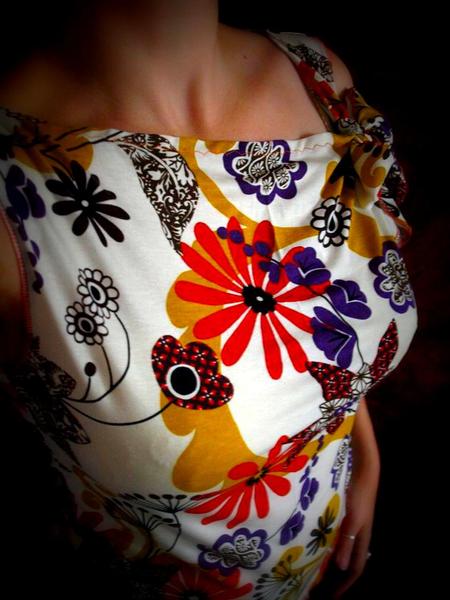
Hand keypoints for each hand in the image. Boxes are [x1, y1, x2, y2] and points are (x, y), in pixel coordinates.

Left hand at [329, 459, 378, 598]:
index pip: (354, 570)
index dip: (344, 585)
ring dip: (330, 565)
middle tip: (317, 591)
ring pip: (341, 553)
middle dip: (335, 580)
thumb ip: (346, 542)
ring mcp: (352, 528)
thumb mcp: (351, 520)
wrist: (363, 473)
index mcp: (361, 541)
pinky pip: (337, 540)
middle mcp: (357, 538)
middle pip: (346, 564)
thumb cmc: (358, 496)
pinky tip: (316, 548)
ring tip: (314, 574)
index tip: (331, 598)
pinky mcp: (346, 518)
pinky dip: (329, 549)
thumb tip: (340, 567)